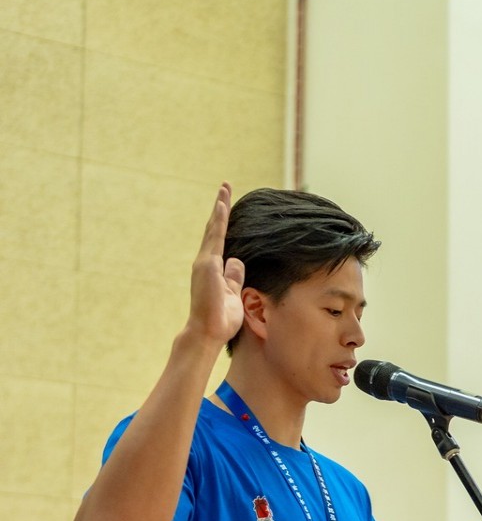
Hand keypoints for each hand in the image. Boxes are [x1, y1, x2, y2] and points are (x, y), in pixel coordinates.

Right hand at [187, 183, 245, 347]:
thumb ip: (234, 276)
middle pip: (214, 229)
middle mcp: (206, 262)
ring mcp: (205, 263)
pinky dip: (219, 221)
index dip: (223, 222)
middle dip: (219, 208)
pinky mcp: (207, 266)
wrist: (208, 332)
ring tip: (224, 190)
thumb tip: (237, 260)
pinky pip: (215, 239)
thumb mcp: (233, 293)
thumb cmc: (221, 318)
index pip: (220, 240)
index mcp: (213, 268)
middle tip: (224, 187)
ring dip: (219, 208)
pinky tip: (223, 207)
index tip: (227, 205)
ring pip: (214, 230)